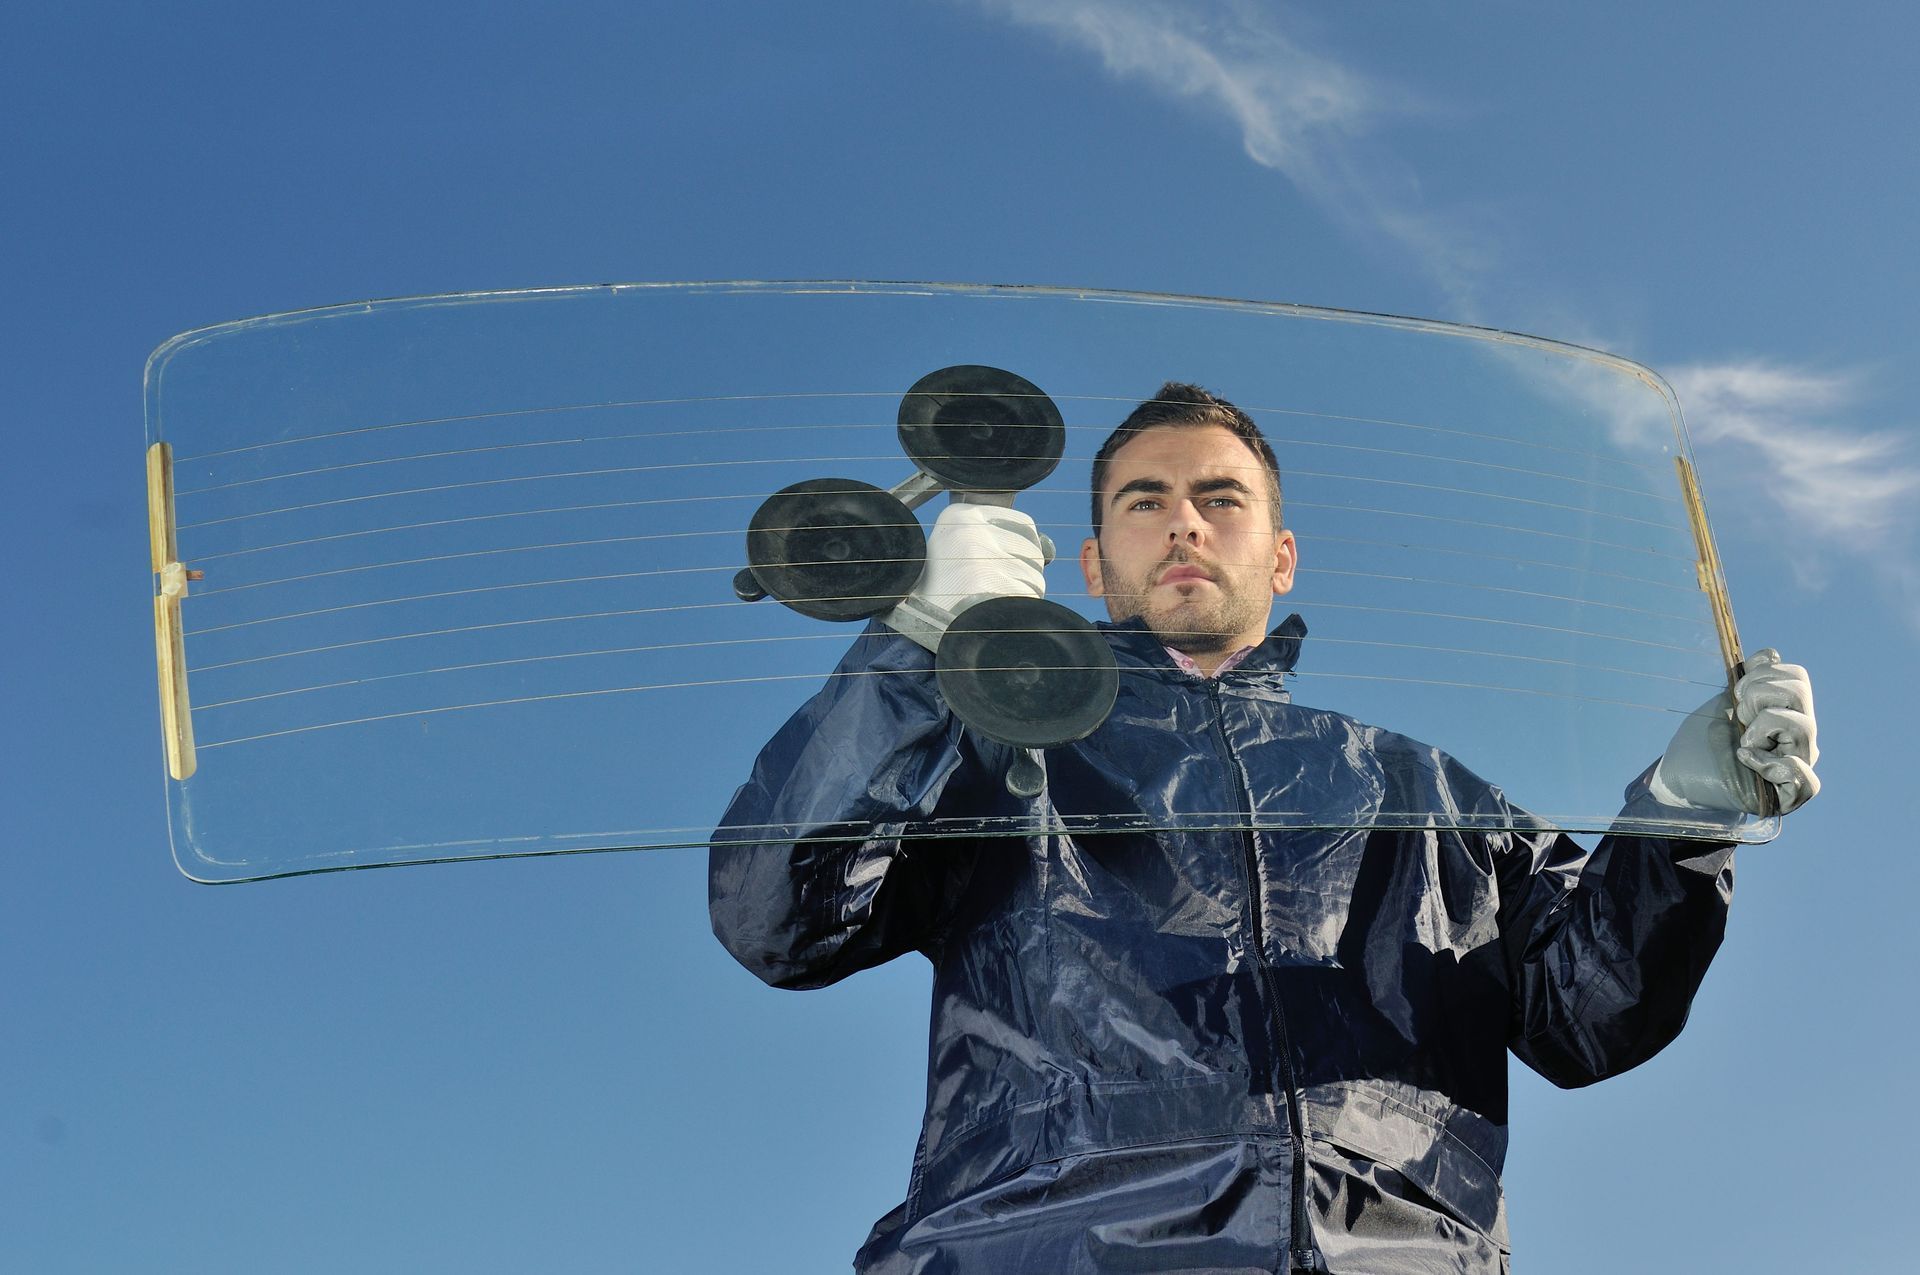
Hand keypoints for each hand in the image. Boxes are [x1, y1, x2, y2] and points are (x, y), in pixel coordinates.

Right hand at [907, 502, 1047, 617]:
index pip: (1023, 524)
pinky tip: (991, 615)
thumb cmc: (942, 592)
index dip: (1022, 551)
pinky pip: (1026, 596)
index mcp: (959, 516)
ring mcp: (980, 555)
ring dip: (1021, 595)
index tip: (1004, 568)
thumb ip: (999, 541)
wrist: (916, 627)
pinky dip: (1017, 611)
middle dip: (1023, 575)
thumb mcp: (960, 551)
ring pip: (1034, 576)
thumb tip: (1050, 549)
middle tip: (993, 590)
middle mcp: (970, 529)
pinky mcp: (988, 583)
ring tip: (988, 603)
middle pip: (1033, 551)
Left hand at [1650, 649, 1819, 815]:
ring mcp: (1799, 763)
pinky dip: (1771, 764)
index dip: (1762, 674)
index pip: (1797, 677)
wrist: (1679, 777)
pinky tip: (1747, 760)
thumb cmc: (1702, 743)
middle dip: (1757, 695)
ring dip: (1761, 725)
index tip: (1735, 693)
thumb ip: (1749, 679)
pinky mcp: (1789, 794)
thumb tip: (1771, 655)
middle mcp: (1799, 736)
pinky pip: (1806, 778)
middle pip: (1800, 692)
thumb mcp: (1723, 703)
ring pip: (1803, 726)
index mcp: (1786, 711)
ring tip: (1742, 741)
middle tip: (1738, 716)